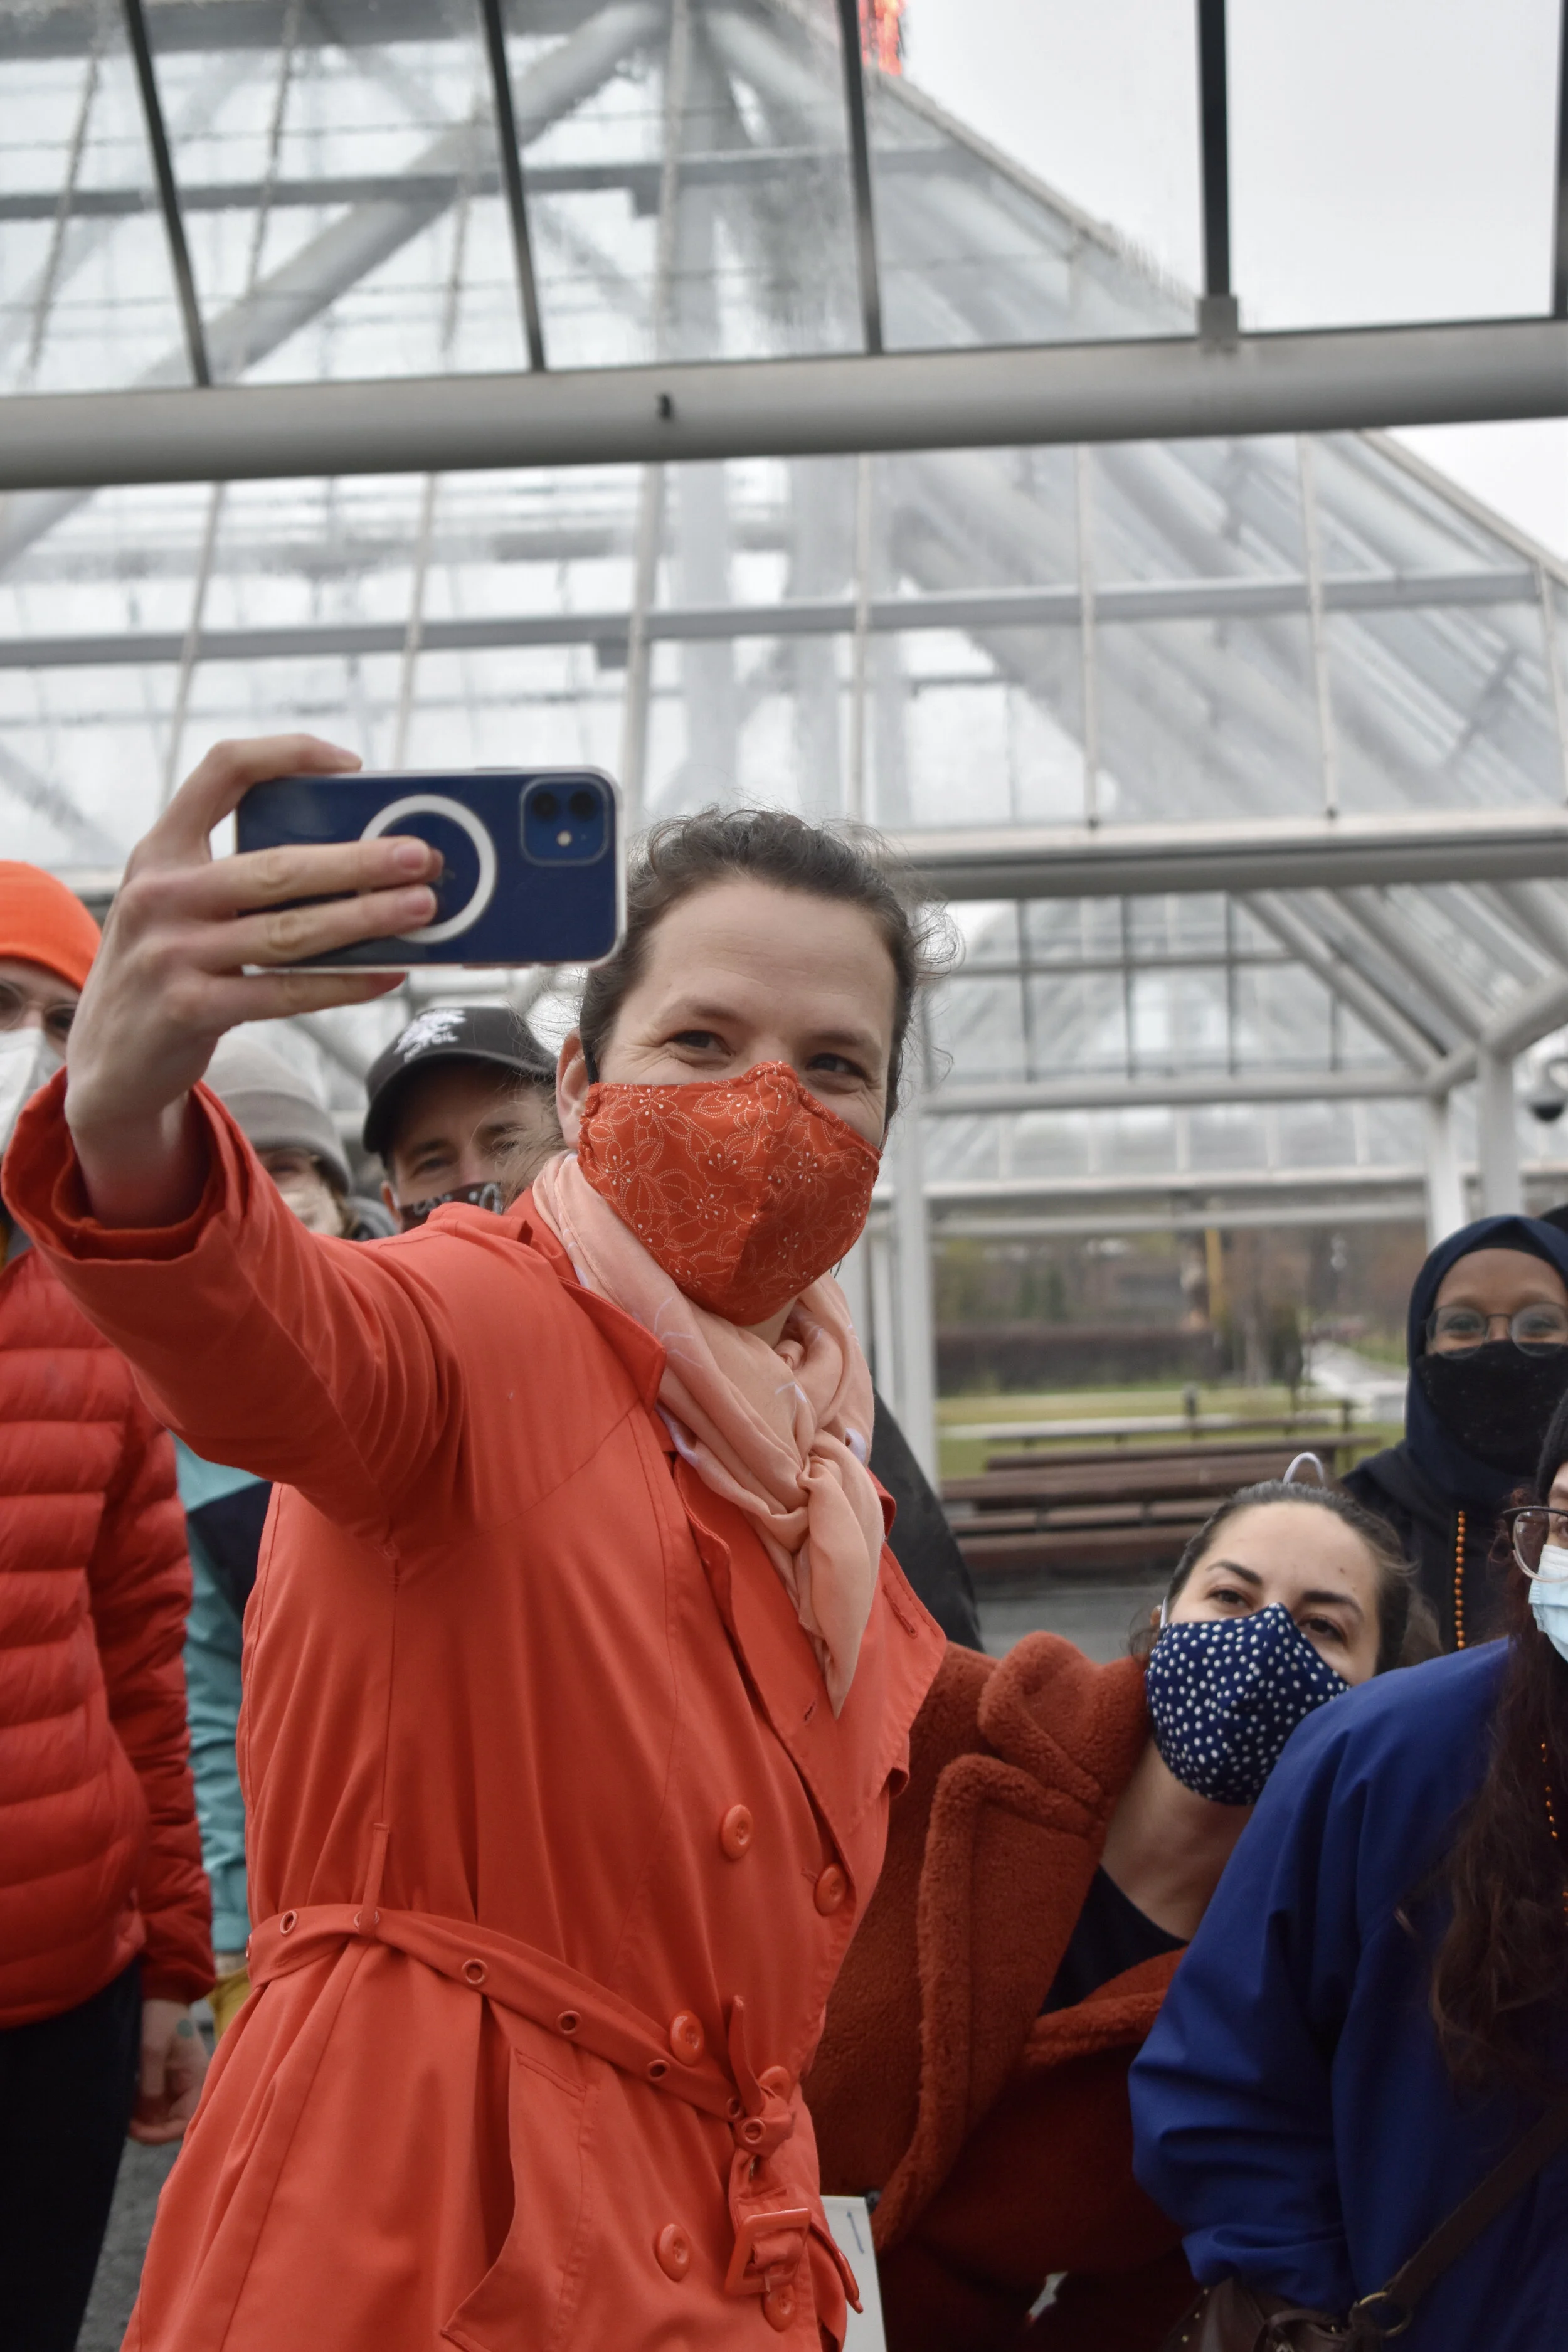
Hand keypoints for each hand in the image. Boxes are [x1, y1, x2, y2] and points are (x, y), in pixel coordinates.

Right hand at [65, 735, 440, 1226]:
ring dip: (364, 920)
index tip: (352, 765)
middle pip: (277, 866)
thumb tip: (360, 864)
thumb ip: (242, 878)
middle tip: (421, 856)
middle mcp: (159, 894)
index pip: (223, 771)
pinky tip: (387, 973)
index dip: (289, 755)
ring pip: (289, 932)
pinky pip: (284, 993)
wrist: (109, 1061)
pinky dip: (343, 984)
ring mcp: (170, 954)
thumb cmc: (170, 968)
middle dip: (358, 860)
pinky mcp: (189, 1010)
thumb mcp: (181, 907)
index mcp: (162, 851)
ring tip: (421, 909)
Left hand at [129, 1998, 209, 2144]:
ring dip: (143, 2118)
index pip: (184, 2123)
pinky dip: (140, 2107)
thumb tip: (148, 2120)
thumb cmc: (159, 2015)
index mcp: (197, 2078)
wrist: (159, 1988)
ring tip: (122, 2110)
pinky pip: (156, 2102)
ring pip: (162, 2114)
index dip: (159, 2133)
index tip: (133, 2129)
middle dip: (148, 2126)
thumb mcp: (152, 2050)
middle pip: (173, 2122)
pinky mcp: (167, 2076)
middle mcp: (192, 2084)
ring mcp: (179, 2081)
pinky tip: (126, 2100)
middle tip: (122, 2121)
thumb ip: (151, 2087)